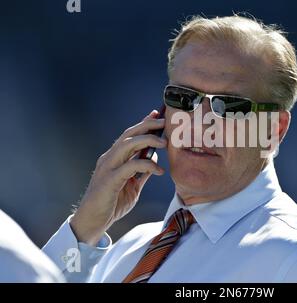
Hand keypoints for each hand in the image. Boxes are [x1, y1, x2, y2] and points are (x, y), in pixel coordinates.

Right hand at [70, 110, 166, 245]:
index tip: (157, 113)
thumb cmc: (112, 203)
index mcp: (114, 158)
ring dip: (147, 140)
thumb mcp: (132, 185)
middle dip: (147, 125)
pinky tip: (159, 171)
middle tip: (164, 121)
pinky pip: (130, 166)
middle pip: (129, 134)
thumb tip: (153, 158)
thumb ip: (141, 172)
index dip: (143, 123)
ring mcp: (108, 168)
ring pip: (127, 144)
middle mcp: (110, 158)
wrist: (93, 222)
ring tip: (165, 142)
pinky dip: (147, 165)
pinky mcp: (110, 180)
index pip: (129, 135)